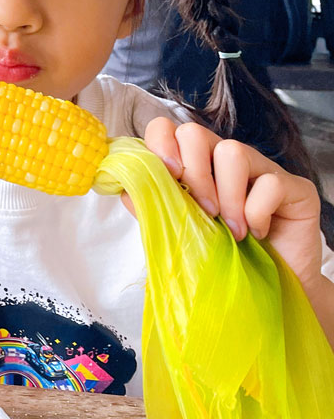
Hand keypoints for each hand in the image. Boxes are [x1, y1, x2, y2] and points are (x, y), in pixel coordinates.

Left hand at [143, 118, 326, 288]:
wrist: (272, 288)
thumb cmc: (224, 256)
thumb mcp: (182, 230)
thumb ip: (154, 206)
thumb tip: (124, 187)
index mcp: (195, 163)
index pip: (167, 130)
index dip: (160, 145)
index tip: (168, 176)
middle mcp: (226, 159)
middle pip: (195, 132)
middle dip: (192, 173)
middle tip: (203, 211)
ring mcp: (262, 168)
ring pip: (233, 151)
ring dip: (226, 196)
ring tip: (232, 230)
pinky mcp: (295, 187)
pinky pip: (270, 183)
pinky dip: (257, 213)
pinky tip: (258, 233)